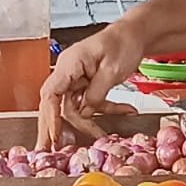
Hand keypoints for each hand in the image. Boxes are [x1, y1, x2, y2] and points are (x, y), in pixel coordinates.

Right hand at [38, 21, 147, 149]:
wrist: (135, 33)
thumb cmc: (123, 42)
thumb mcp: (112, 69)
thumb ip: (97, 92)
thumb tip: (85, 112)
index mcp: (69, 64)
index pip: (50, 93)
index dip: (50, 117)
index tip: (53, 136)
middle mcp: (68, 72)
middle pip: (54, 104)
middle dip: (54, 129)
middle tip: (51, 151)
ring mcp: (76, 78)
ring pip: (74, 108)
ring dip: (90, 122)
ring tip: (104, 136)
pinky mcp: (87, 84)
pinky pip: (89, 103)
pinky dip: (105, 110)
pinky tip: (125, 111)